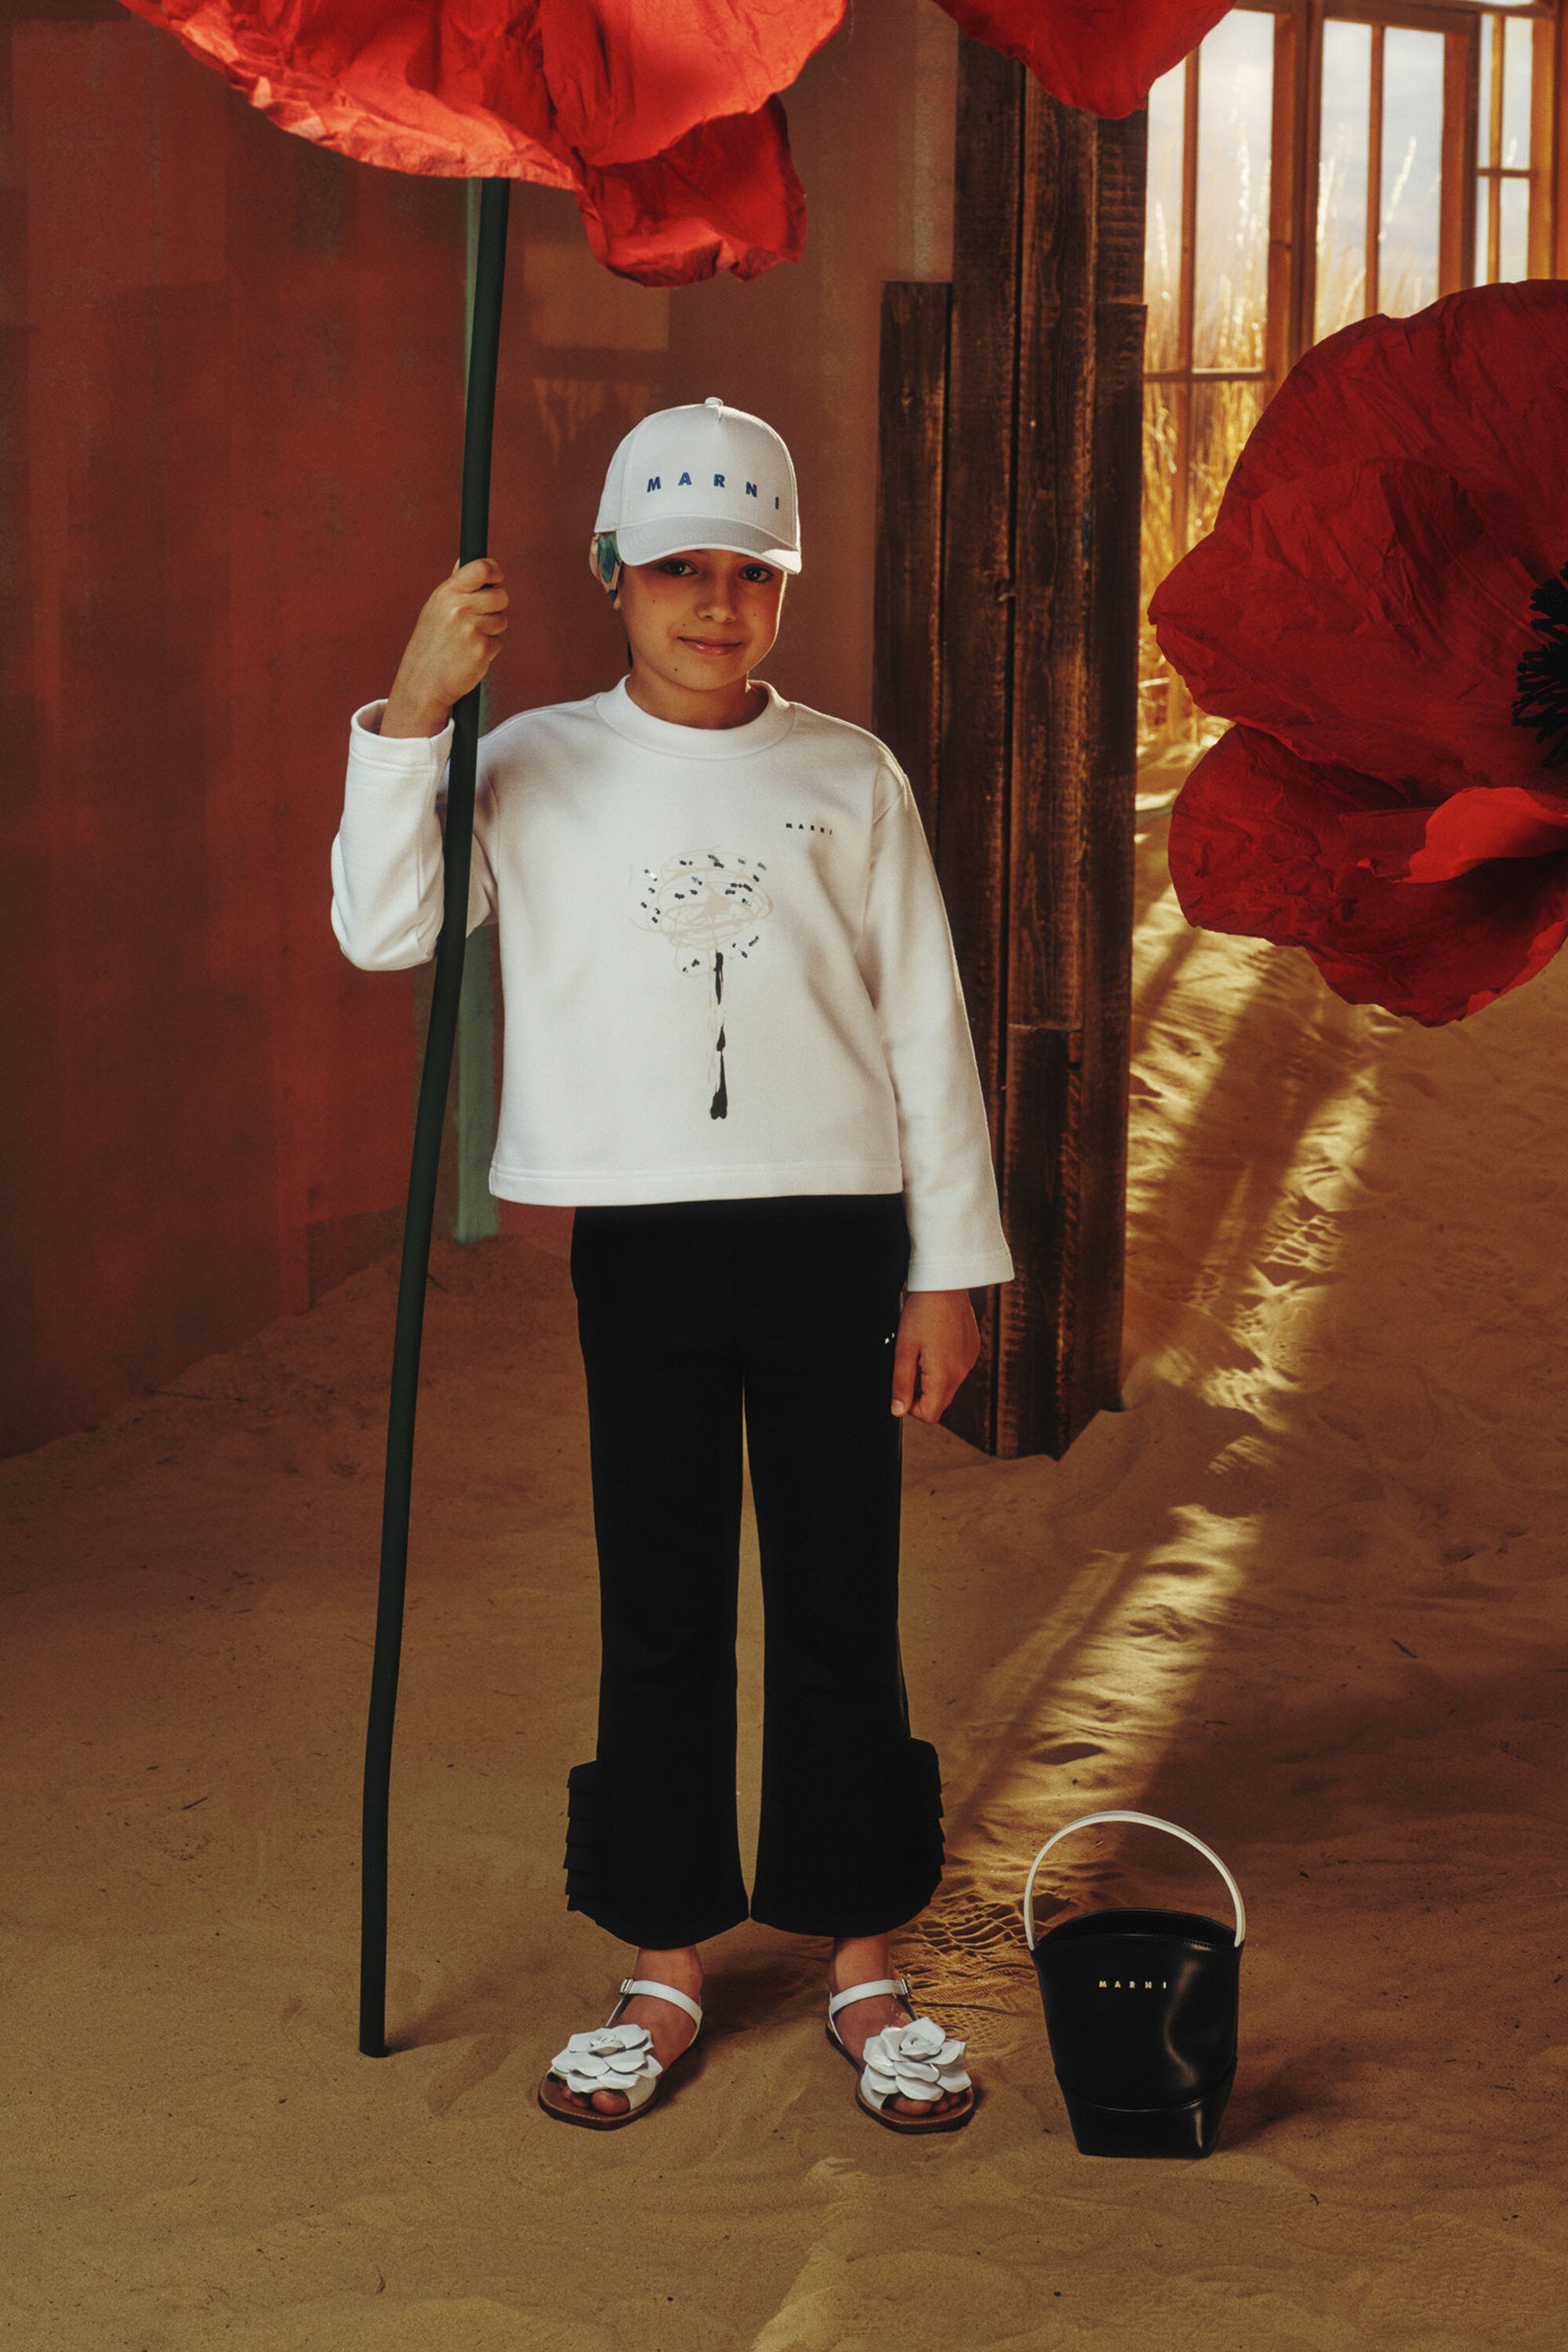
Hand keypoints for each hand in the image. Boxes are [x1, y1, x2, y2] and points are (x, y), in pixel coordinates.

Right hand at [384, 556, 508, 731]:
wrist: (422, 683)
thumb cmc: (430, 644)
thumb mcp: (435, 608)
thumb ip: (455, 585)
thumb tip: (466, 561)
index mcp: (447, 593)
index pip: (482, 568)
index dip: (495, 572)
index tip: (496, 579)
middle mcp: (459, 608)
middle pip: (501, 595)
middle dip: (496, 607)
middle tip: (478, 620)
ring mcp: (471, 629)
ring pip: (502, 620)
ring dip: (492, 631)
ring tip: (468, 641)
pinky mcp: (482, 650)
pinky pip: (499, 642)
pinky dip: (488, 650)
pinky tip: (469, 656)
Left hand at [890, 1289, 979, 1422]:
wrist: (945, 1284)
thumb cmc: (922, 1313)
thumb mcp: (903, 1349)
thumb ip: (901, 1384)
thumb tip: (898, 1410)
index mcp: (944, 1376)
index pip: (930, 1414)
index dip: (912, 1407)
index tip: (903, 1388)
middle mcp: (962, 1372)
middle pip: (940, 1402)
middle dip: (922, 1392)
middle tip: (910, 1365)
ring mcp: (969, 1361)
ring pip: (949, 1385)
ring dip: (933, 1377)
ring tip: (922, 1350)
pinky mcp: (972, 1350)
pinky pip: (957, 1369)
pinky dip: (944, 1364)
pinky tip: (935, 1343)